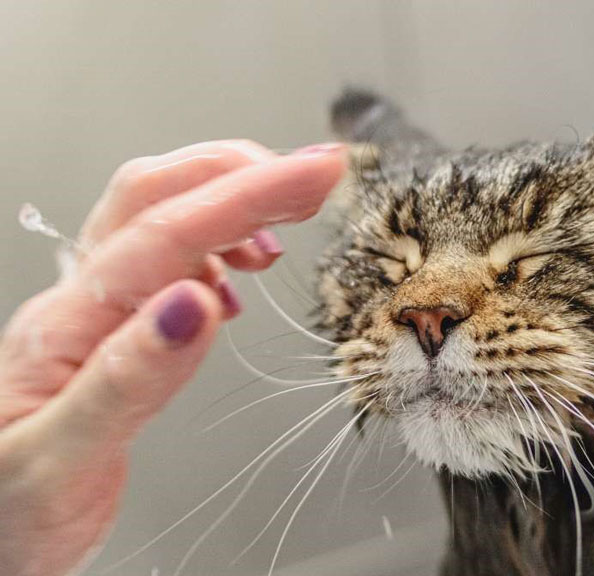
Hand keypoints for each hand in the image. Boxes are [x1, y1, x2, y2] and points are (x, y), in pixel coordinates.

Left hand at [0, 140, 345, 575]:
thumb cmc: (9, 510)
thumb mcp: (58, 460)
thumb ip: (126, 381)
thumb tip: (194, 305)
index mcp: (65, 330)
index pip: (166, 238)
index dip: (247, 197)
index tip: (312, 176)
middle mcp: (77, 306)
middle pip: (159, 199)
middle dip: (246, 174)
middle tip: (317, 175)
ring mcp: (94, 314)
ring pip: (163, 218)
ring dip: (233, 200)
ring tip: (292, 214)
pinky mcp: (114, 331)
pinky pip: (166, 258)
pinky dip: (220, 243)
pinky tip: (242, 269)